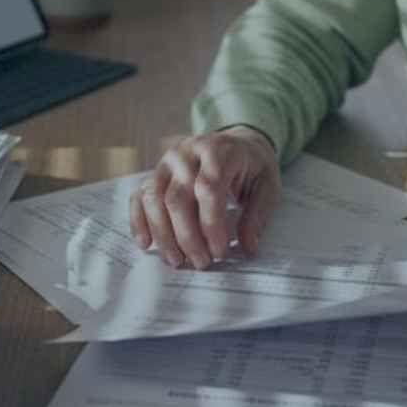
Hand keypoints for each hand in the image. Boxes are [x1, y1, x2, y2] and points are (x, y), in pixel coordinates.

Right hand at [128, 126, 281, 268]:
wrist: (238, 143)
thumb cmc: (253, 167)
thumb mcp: (268, 186)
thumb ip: (257, 215)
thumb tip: (247, 247)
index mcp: (220, 151)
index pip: (208, 189)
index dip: (211, 225)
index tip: (219, 252)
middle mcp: (188, 152)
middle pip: (177, 198)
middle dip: (187, 237)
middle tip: (201, 263)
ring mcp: (167, 161)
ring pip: (153, 199)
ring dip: (162, 234)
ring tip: (177, 260)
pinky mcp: (156, 172)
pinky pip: (139, 196)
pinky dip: (138, 221)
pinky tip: (146, 243)